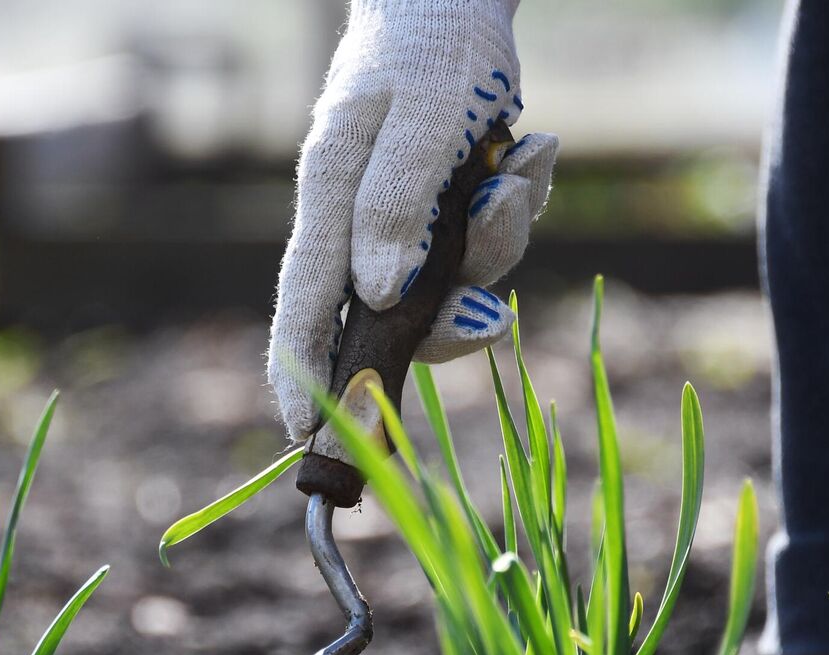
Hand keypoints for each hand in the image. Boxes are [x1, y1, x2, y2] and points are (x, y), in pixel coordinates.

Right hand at [267, 0, 558, 441]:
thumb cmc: (434, 47)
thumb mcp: (423, 118)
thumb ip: (396, 204)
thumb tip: (377, 296)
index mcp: (330, 193)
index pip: (304, 300)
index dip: (301, 370)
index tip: (299, 433)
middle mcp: (359, 217)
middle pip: (390, 314)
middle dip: (451, 318)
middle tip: (492, 316)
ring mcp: (403, 217)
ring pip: (453, 283)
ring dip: (500, 239)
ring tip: (518, 166)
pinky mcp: (446, 209)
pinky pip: (487, 244)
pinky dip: (517, 205)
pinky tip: (529, 149)